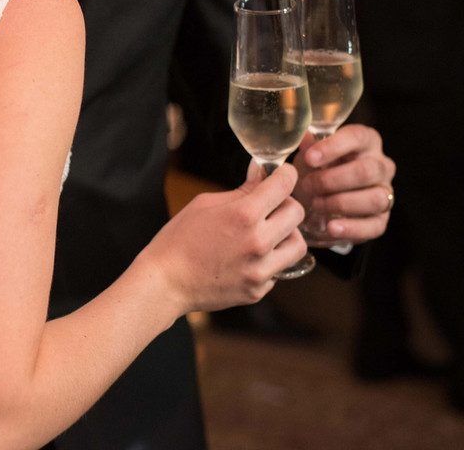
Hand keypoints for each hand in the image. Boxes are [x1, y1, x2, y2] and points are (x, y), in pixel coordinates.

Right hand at [144, 164, 306, 317]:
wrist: (165, 282)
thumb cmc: (178, 240)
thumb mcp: (204, 204)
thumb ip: (240, 191)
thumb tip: (261, 175)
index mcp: (243, 215)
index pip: (284, 185)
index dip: (286, 174)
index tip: (284, 174)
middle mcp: (258, 242)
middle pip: (297, 213)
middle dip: (286, 203)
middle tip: (271, 205)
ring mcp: (260, 270)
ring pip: (297, 245)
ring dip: (286, 235)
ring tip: (267, 234)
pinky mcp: (258, 290)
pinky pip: (279, 269)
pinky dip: (270, 260)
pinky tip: (249, 257)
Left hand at [293, 124, 394, 244]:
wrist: (316, 201)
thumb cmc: (316, 171)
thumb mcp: (309, 156)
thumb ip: (309, 146)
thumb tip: (306, 135)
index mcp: (366, 142)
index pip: (357, 137)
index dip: (333, 147)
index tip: (310, 158)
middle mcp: (381, 165)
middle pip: (367, 171)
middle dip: (332, 180)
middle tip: (307, 185)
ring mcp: (384, 193)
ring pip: (375, 198)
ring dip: (341, 203)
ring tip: (316, 204)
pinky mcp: (381, 220)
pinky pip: (374, 226)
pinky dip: (351, 228)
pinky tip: (331, 227)